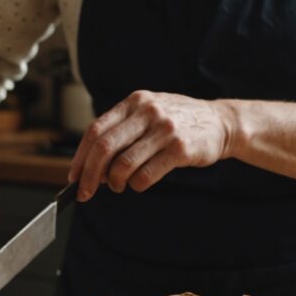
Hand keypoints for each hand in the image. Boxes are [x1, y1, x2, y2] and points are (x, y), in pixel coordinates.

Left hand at [67, 90, 237, 200]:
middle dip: (90, 175)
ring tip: (119, 186)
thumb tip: (91, 165)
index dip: (80, 157)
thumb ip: (122, 130)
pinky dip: (136, 185)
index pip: (95, 130)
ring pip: (123, 164)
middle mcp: (147, 112)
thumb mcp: (149, 113)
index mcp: (134, 102)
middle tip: (86, 193)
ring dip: (115, 183)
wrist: (221, 122)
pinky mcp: (180, 149)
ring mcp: (164, 129)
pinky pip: (145, 175)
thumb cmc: (177, 122)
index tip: (74, 177)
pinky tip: (138, 184)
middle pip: (104, 147)